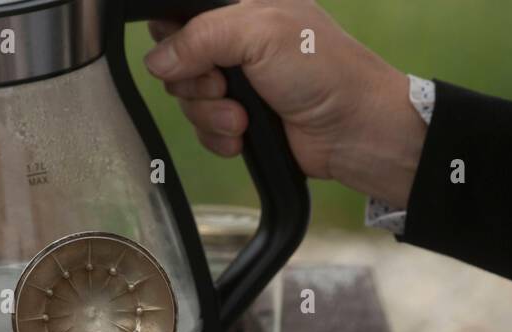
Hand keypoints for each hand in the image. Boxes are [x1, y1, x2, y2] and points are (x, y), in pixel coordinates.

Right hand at [144, 0, 426, 207]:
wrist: (354, 130)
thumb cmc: (324, 72)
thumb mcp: (260, 34)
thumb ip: (201, 36)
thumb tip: (157, 59)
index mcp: (242, 8)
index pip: (184, 16)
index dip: (178, 38)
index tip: (194, 55)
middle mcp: (238, 44)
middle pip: (179, 62)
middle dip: (196, 83)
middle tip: (226, 87)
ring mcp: (239, 83)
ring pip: (188, 100)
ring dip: (211, 115)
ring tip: (242, 118)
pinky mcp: (241, 120)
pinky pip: (204, 131)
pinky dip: (219, 137)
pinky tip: (243, 136)